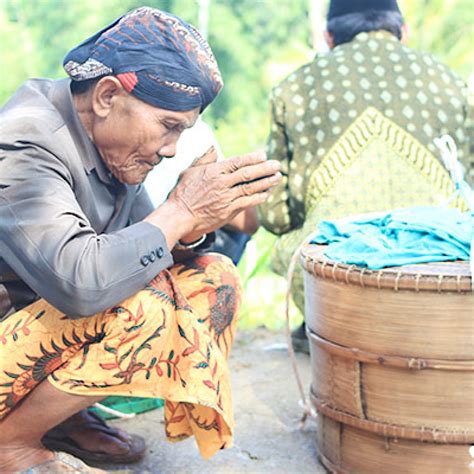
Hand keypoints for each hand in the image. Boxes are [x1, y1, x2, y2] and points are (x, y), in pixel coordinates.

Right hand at [144, 149, 280, 248]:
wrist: (179, 216)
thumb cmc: (182, 193)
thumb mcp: (190, 172)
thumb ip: (204, 159)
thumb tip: (213, 148)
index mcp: (212, 171)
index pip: (236, 162)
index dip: (251, 158)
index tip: (263, 154)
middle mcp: (221, 183)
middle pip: (247, 173)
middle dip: (264, 168)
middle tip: (277, 164)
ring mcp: (225, 198)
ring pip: (250, 188)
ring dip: (266, 182)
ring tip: (278, 177)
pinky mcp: (228, 211)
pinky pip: (247, 202)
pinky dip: (259, 197)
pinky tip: (267, 193)